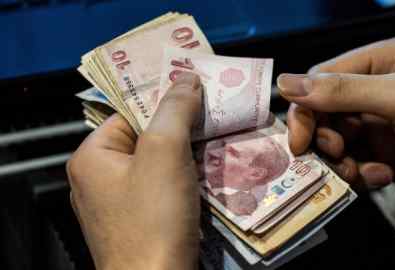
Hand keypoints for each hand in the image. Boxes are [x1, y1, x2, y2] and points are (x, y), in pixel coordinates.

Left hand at [67, 73, 201, 269]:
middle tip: (212, 117)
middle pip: (145, 139)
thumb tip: (186, 79)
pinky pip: (162, 189)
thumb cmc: (152, 220)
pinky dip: (184, 180)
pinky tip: (207, 176)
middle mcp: (98, 180)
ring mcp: (118, 205)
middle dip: (180, 130)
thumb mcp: (164, 152)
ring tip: (216, 143)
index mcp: (91, 158)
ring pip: (157, 165)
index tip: (195, 93)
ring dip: (186, 155)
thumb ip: (174, 110)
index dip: (163, 101)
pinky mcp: (139, 223)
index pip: (129, 113)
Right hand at [277, 37, 394, 219]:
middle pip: (322, 112)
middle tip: (337, 155)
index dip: (305, 108)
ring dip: (341, 160)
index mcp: (383, 60)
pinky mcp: (380, 152)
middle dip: (325, 138)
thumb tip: (285, 83)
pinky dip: (360, 173)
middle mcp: (376, 88)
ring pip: (332, 140)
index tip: (300, 141)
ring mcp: (378, 122)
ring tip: (362, 172)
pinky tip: (384, 177)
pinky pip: (349, 161)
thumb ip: (343, 91)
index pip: (322, 79)